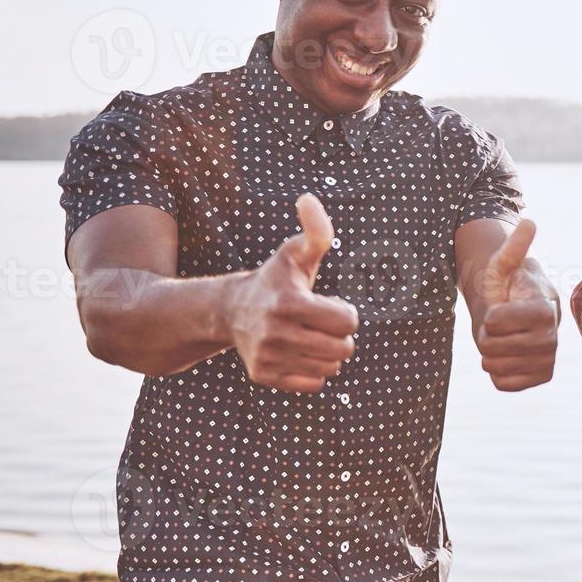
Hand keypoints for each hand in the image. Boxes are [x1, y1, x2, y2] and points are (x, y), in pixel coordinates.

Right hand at [225, 193, 358, 392]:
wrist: (232, 310)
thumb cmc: (276, 279)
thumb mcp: (296, 253)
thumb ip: (316, 231)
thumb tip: (308, 198)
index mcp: (289, 302)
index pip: (348, 321)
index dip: (344, 312)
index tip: (327, 304)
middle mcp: (276, 332)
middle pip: (343, 348)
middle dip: (339, 334)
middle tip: (319, 322)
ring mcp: (268, 356)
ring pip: (331, 367)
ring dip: (328, 352)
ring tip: (308, 335)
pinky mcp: (263, 375)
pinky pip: (314, 383)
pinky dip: (313, 370)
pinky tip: (297, 352)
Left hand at [476, 219, 559, 390]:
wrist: (521, 312)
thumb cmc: (508, 285)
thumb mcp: (504, 263)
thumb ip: (515, 246)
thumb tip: (529, 222)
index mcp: (543, 310)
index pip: (494, 322)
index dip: (488, 315)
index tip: (501, 305)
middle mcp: (551, 338)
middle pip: (490, 347)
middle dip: (485, 335)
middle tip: (499, 325)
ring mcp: (548, 360)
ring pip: (495, 368)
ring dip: (490, 354)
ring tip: (503, 339)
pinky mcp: (541, 377)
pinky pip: (503, 384)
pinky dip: (497, 373)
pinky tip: (508, 357)